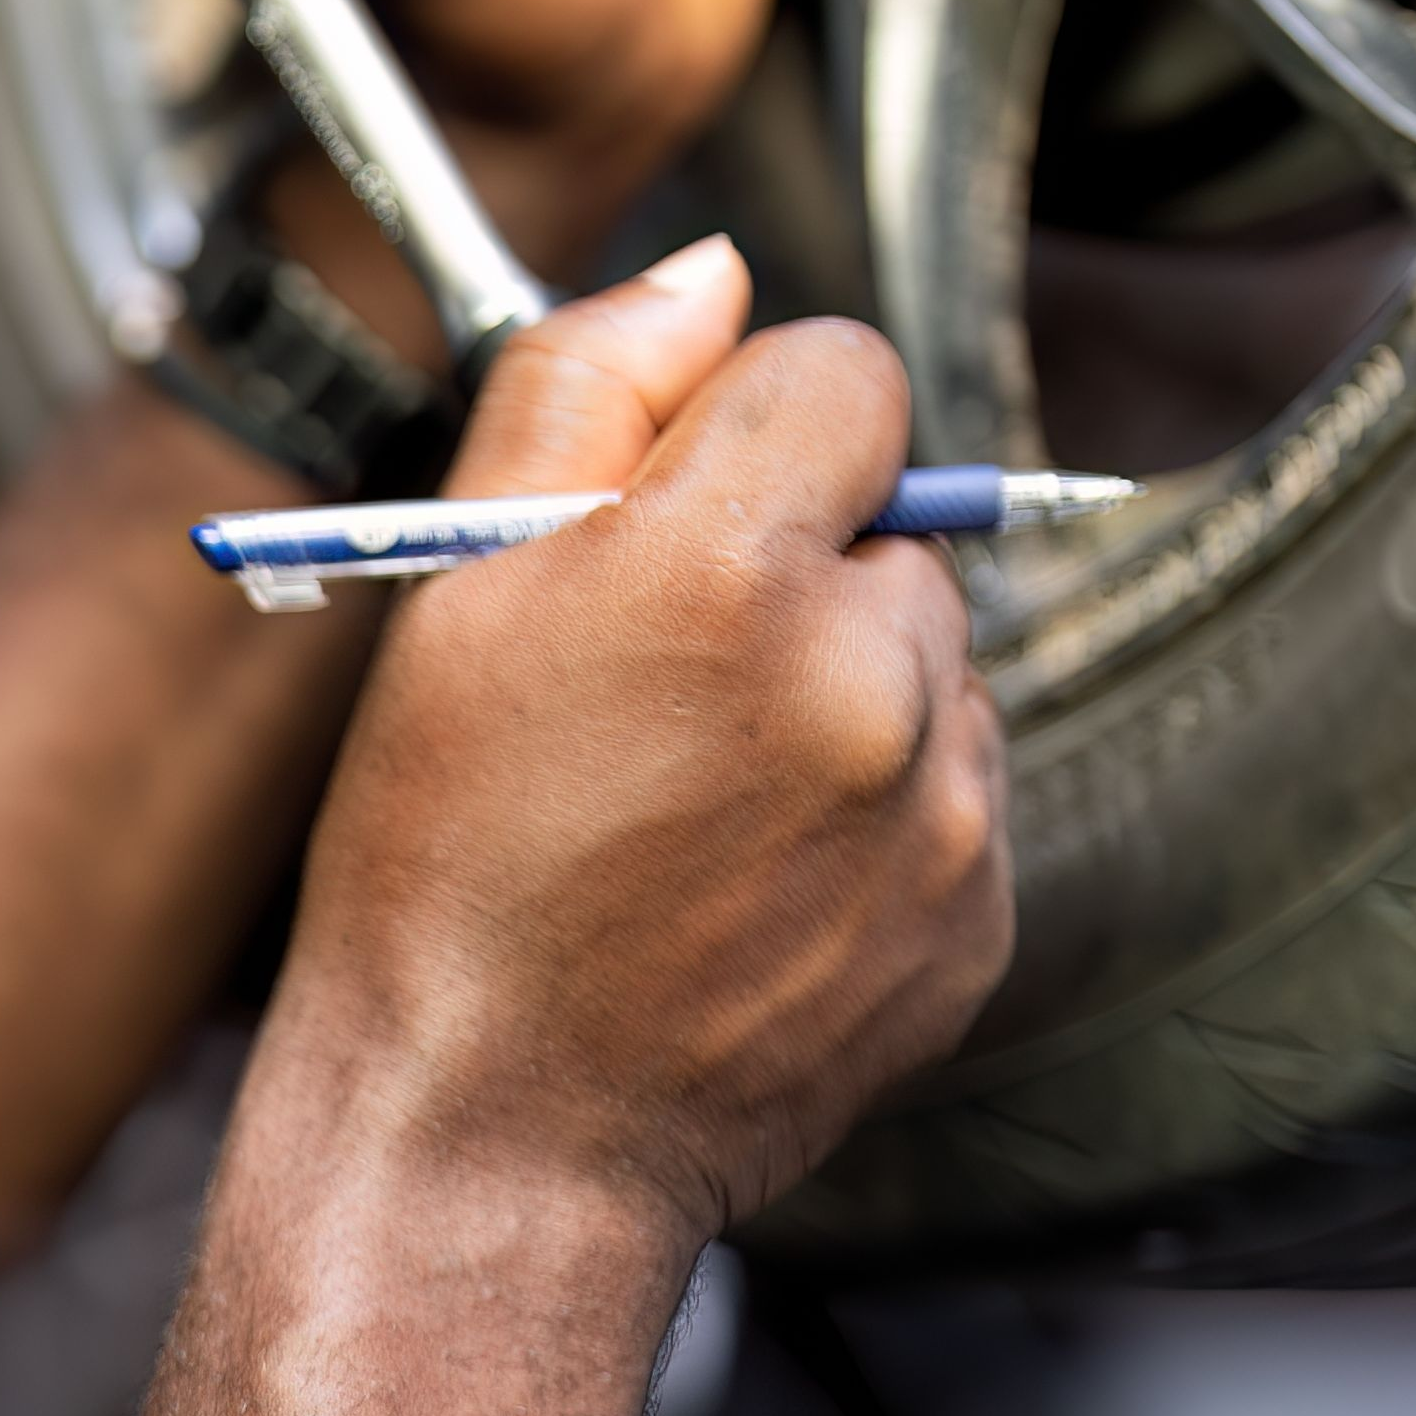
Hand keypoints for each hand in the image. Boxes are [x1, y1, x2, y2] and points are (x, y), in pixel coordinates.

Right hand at [262, 236, 1012, 1240]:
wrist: (486, 1142)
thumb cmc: (436, 870)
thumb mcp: (453, 596)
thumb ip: (582, 388)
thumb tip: (714, 273)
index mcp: (726, 573)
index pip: (844, 372)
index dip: (747, 428)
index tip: (671, 516)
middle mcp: (868, 685)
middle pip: (892, 526)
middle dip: (794, 574)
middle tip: (652, 696)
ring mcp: (945, 818)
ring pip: (934, 664)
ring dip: (844, 697)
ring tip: (693, 806)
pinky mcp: (979, 925)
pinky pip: (957, 800)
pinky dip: (875, 821)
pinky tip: (746, 887)